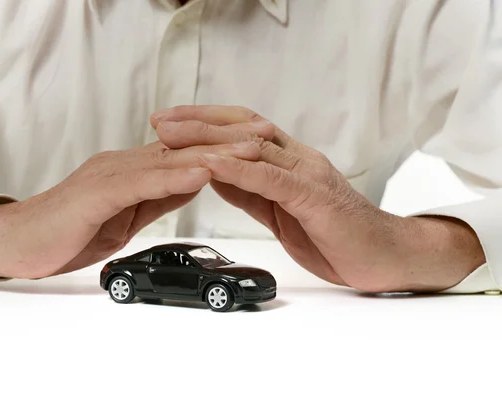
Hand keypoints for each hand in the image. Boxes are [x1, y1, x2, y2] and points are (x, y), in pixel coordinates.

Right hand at [0, 140, 260, 278]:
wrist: (18, 243)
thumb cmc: (69, 231)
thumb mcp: (126, 215)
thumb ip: (157, 196)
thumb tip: (193, 181)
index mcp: (132, 171)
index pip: (185, 154)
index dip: (224, 148)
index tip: (260, 146)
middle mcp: (123, 165)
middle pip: (184, 150)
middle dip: (228, 143)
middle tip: (267, 136)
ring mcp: (109, 176)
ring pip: (168, 160)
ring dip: (211, 154)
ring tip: (249, 150)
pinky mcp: (95, 194)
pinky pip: (140, 183)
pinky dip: (173, 177)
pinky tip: (201, 172)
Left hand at [151, 106, 485, 292]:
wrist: (384, 256)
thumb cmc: (336, 235)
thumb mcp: (282, 210)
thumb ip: (251, 190)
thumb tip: (215, 174)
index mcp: (290, 162)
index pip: (244, 128)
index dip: (206, 121)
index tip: (170, 122)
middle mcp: (298, 159)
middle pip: (243, 127)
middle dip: (198, 121)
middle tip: (160, 120)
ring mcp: (308, 175)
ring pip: (253, 146)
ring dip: (209, 139)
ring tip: (173, 136)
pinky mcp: (314, 198)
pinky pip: (271, 179)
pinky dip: (238, 169)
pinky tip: (211, 164)